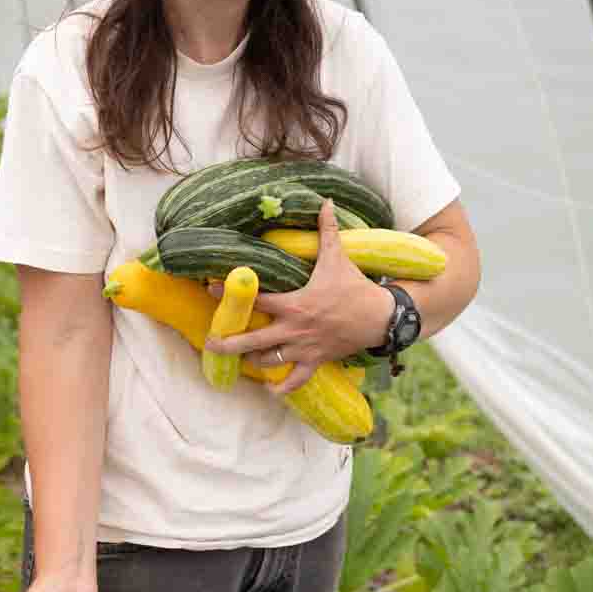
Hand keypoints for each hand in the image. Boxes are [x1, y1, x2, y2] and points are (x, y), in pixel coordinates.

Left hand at [205, 199, 392, 396]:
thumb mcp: (338, 257)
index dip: (231, 294)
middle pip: (254, 340)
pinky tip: (270, 390)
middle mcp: (295, 329)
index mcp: (295, 304)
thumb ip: (327, 230)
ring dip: (252, 361)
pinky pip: (296, 380)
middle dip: (229, 342)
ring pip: (270, 361)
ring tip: (236, 359)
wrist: (382, 316)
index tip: (210, 289)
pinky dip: (283, 388)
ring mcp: (305, 348)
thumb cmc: (356, 286)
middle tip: (210, 342)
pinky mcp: (317, 361)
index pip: (257, 300)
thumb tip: (325, 202)